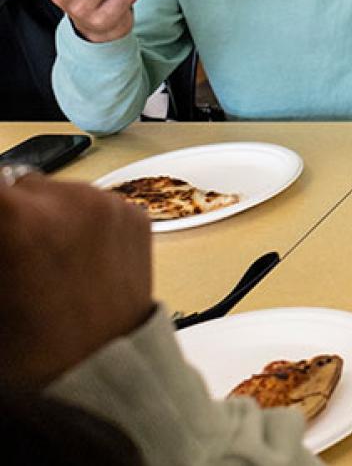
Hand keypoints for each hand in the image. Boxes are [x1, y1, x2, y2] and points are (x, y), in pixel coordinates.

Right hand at [0, 173, 153, 389]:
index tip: (1, 237)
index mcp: (19, 220)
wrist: (101, 370)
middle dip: (10, 214)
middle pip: (18, 185)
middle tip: (13, 254)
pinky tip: (76, 258)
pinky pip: (93, 203)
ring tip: (46, 259)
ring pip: (56, 191)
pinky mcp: (135, 215)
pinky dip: (80, 221)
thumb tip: (1, 218)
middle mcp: (70, 201)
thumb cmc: (33, 347)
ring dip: (44, 214)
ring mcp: (109, 205)